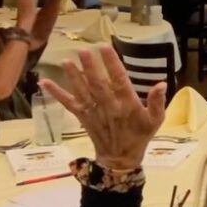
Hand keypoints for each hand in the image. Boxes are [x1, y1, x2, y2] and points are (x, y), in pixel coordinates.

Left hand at [39, 47, 165, 169]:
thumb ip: (157, 101)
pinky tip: (45, 82)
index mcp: (127, 105)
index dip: (112, 64)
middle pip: (98, 84)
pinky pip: (68, 104)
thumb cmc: (140, 135)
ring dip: (73, 77)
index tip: (105, 48)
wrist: (120, 158)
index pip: (120, 81)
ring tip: (65, 61)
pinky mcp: (82, 117)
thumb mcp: (156, 120)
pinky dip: (57, 93)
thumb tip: (162, 83)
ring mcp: (93, 112)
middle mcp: (108, 107)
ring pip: (82, 92)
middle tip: (82, 50)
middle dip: (90, 67)